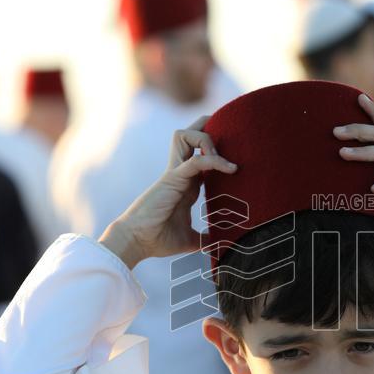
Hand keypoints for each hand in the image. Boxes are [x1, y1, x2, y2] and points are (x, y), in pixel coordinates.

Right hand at [99, 116, 237, 268]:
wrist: (136, 243)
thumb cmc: (158, 240)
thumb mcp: (190, 240)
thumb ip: (204, 240)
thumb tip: (219, 246)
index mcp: (186, 184)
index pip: (202, 156)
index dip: (218, 151)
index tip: (237, 160)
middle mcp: (180, 173)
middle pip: (189, 135)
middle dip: (207, 126)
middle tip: (229, 136)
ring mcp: (175, 173)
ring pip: (186, 136)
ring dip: (208, 139)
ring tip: (225, 158)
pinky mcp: (173, 179)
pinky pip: (195, 160)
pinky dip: (214, 159)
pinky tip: (230, 168)